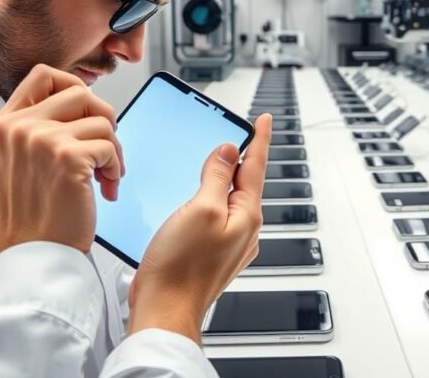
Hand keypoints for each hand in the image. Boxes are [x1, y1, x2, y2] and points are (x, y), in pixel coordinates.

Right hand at [0, 64, 123, 254]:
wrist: (32, 255)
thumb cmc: (34, 214)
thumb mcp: (17, 162)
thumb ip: (36, 129)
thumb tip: (81, 102)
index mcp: (1, 125)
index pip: (43, 76)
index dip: (74, 87)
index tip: (87, 113)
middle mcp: (16, 127)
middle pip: (80, 93)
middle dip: (102, 120)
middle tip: (104, 151)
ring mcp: (40, 139)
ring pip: (101, 120)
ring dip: (113, 150)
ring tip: (105, 177)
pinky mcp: (67, 156)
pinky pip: (109, 146)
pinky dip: (115, 168)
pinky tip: (105, 190)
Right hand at [126, 114, 271, 343]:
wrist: (164, 309)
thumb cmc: (180, 268)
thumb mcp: (200, 208)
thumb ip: (216, 176)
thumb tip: (228, 152)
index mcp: (246, 216)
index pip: (256, 166)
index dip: (259, 139)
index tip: (264, 120)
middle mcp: (243, 231)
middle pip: (245, 183)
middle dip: (242, 158)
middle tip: (241, 134)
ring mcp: (228, 244)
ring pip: (229, 200)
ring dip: (224, 179)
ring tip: (218, 161)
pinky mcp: (210, 253)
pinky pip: (215, 216)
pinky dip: (209, 200)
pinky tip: (198, 198)